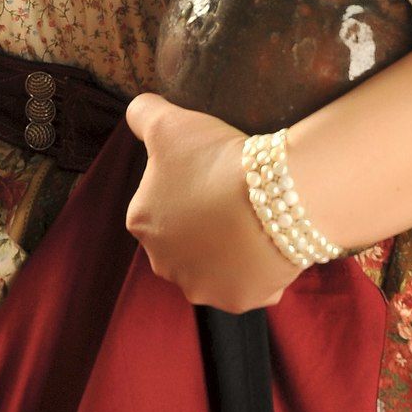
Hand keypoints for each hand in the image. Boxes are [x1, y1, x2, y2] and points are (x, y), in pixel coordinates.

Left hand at [122, 93, 303, 313]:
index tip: (207, 172)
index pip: (157, 202)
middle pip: (182, 240)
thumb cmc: (215, 161)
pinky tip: (270, 242)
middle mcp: (164, 264)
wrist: (274, 197)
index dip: (182, 184)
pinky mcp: (240, 300)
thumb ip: (142, 113)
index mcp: (141, 223)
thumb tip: (137, 111)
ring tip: (253, 218)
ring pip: (214, 267)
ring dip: (228, 250)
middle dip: (202, 224)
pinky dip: (259, 270)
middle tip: (231, 194)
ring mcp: (203, 287)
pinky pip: (248, 284)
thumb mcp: (168, 122)